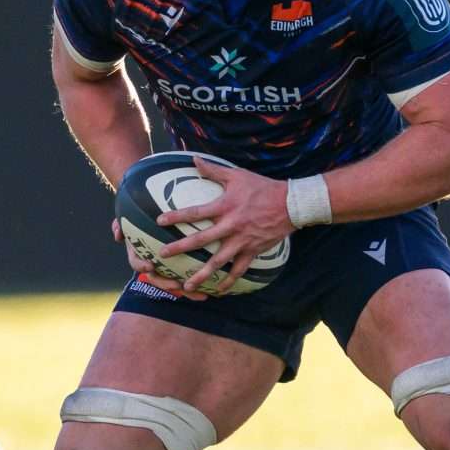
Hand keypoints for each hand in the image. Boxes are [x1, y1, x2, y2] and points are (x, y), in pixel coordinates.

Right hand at [112, 218, 206, 299]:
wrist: (152, 211)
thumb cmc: (140, 213)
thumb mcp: (127, 215)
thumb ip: (120, 223)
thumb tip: (117, 234)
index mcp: (139, 254)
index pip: (137, 263)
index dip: (141, 266)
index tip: (149, 265)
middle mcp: (153, 263)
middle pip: (159, 279)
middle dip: (168, 285)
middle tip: (177, 286)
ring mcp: (168, 267)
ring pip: (177, 283)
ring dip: (189, 291)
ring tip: (203, 294)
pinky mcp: (184, 266)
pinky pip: (192, 276)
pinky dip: (202, 281)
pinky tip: (216, 286)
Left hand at [156, 157, 292, 294]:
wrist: (290, 204)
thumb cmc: (262, 187)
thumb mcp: (237, 175)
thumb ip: (213, 170)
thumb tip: (194, 159)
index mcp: (225, 207)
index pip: (195, 212)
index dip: (176, 216)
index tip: (159, 220)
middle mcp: (231, 226)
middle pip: (201, 240)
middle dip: (180, 248)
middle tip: (163, 255)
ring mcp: (241, 241)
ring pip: (218, 262)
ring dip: (201, 274)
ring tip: (186, 286)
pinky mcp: (252, 251)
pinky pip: (238, 270)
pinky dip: (229, 281)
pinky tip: (219, 290)